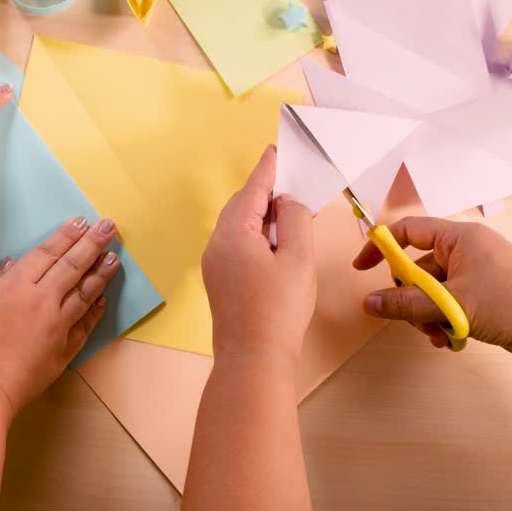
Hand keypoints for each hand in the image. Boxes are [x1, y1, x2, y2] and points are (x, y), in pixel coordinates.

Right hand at [0, 216, 119, 416]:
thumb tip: (12, 266)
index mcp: (16, 286)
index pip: (48, 253)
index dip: (66, 235)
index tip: (83, 221)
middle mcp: (42, 302)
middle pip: (73, 266)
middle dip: (93, 243)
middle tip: (110, 227)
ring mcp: (56, 328)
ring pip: (84, 294)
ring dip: (101, 274)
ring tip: (114, 259)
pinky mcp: (62, 352)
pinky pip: (84, 326)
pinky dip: (94, 311)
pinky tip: (102, 300)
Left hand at [202, 145, 315, 365]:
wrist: (254, 360)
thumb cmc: (279, 309)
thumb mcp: (297, 258)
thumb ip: (294, 219)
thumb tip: (286, 201)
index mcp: (234, 234)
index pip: (252, 190)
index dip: (268, 169)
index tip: (276, 150)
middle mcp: (217, 245)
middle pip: (241, 206)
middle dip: (265, 192)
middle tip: (292, 184)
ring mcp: (215, 265)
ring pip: (238, 227)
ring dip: (261, 216)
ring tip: (289, 213)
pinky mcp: (220, 282)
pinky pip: (236, 245)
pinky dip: (256, 235)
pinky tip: (275, 244)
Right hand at [356, 216, 511, 364]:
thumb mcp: (452, 305)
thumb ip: (407, 304)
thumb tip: (370, 303)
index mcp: (459, 238)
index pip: (407, 230)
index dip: (381, 247)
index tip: (362, 268)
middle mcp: (466, 251)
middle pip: (418, 268)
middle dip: (410, 297)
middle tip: (413, 319)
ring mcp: (477, 274)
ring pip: (433, 292)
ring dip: (428, 316)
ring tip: (439, 336)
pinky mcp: (484, 297)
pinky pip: (450, 305)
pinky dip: (445, 322)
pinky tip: (451, 341)